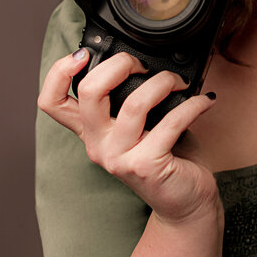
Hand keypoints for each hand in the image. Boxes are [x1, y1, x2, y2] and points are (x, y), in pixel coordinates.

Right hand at [39, 49, 219, 224]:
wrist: (185, 203)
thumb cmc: (167, 157)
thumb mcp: (140, 125)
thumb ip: (130, 99)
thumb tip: (145, 59)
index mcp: (91, 131)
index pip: (51, 101)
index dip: (59, 72)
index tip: (83, 53)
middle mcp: (98, 145)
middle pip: (90, 92)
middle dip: (121, 64)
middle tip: (144, 65)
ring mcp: (120, 158)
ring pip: (136, 103)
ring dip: (165, 82)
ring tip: (181, 82)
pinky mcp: (147, 166)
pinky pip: (171, 122)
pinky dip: (193, 105)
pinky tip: (205, 101)